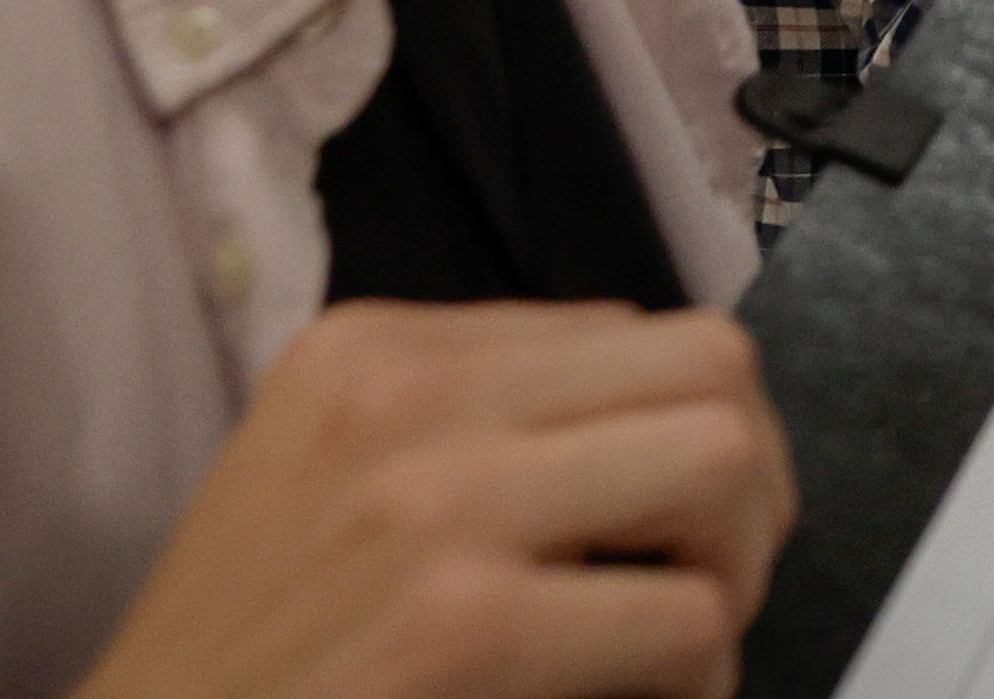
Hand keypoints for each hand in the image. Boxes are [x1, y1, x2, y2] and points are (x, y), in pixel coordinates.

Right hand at [77, 299, 791, 698]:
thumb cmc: (246, 654)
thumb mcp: (325, 478)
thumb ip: (469, 424)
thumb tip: (647, 425)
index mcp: (371, 350)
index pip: (622, 331)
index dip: (678, 427)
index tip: (668, 514)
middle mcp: (404, 397)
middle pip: (703, 364)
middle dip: (748, 469)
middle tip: (717, 565)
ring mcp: (436, 503)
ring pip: (719, 460)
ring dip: (738, 559)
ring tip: (688, 626)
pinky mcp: (461, 625)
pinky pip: (683, 614)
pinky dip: (700, 668)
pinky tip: (657, 696)